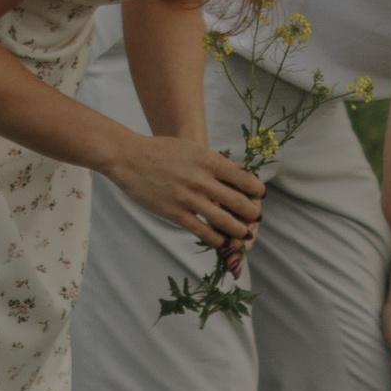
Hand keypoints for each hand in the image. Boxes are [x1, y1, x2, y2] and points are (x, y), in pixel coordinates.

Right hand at [105, 130, 265, 258]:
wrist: (129, 158)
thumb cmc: (162, 151)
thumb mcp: (192, 148)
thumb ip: (214, 161)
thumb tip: (238, 174)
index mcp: (209, 160)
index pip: (244, 178)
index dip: (256, 190)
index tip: (260, 195)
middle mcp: (202, 179)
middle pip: (239, 202)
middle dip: (252, 214)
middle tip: (256, 218)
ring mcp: (189, 197)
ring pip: (224, 221)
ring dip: (239, 231)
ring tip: (245, 235)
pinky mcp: (175, 213)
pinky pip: (202, 231)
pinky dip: (216, 239)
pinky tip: (221, 241)